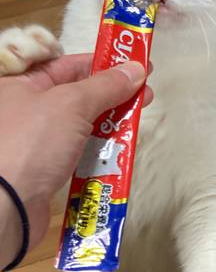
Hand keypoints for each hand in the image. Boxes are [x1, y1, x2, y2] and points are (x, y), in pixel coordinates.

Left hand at [0, 54, 150, 266]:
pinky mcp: (45, 168)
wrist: (5, 210)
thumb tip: (137, 69)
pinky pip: (79, 148)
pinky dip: (100, 145)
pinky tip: (121, 145)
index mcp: (19, 85)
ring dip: (112, 117)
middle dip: (113, 90)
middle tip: (145, 88)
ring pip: (81, 122)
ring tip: (139, 114)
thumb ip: (107, 85)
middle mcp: (24, 109)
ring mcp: (35, 140)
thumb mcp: (72, 104)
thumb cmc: (31, 143)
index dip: (103, 62)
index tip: (134, 63)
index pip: (67, 65)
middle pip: (78, 92)